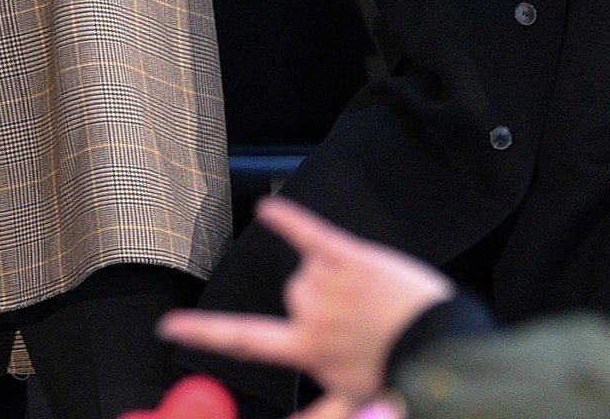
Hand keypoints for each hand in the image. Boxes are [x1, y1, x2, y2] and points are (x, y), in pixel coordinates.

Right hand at [159, 196, 455, 409]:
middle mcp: (310, 315)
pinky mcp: (352, 258)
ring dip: (330, 272)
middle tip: (360, 317)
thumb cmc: (400, 371)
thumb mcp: (349, 398)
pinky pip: (311, 233)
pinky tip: (269, 210)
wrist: (442, 344)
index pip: (242, 339)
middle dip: (319, 299)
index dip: (202, 332)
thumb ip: (316, 414)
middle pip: (292, 292)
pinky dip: (288, 220)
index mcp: (305, 350)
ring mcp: (331, 283)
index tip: (168, 325)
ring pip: (308, 267)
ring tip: (368, 295)